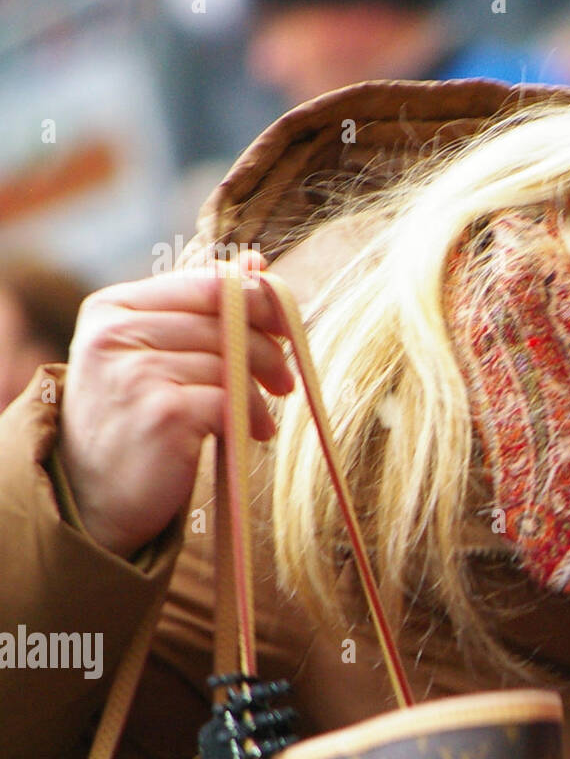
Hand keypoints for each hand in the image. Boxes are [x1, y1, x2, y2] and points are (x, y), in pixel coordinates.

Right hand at [56, 251, 294, 557]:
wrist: (96, 496)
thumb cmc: (135, 417)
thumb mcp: (157, 353)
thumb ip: (202, 309)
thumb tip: (257, 261)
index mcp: (113, 307)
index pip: (208, 284)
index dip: (258, 302)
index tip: (285, 329)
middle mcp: (117, 334)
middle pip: (227, 321)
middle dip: (269, 351)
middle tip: (285, 380)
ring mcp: (135, 372)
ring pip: (233, 363)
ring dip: (260, 393)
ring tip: (264, 416)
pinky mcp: (161, 412)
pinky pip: (232, 399)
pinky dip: (251, 417)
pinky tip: (252, 435)